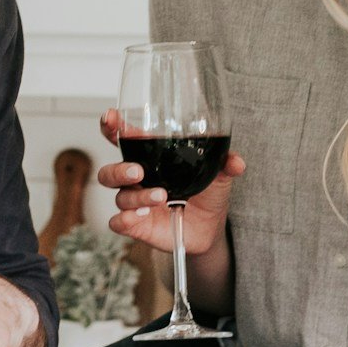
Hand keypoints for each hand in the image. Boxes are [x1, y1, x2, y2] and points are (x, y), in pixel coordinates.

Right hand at [97, 108, 245, 254]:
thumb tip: (237, 162)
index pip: (124, 140)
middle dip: (120, 169)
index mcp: (150, 159)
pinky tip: (139, 216)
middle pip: (110, 171)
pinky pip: (118, 222)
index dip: (112, 127)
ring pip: (119, 197)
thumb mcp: (219, 175)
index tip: (110, 118)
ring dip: (137, 196)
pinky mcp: (136, 226)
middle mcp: (136, 180)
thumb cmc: (206, 193)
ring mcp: (134, 203)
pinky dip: (125, 219)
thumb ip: (225, 163)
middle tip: (139, 171)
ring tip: (161, 196)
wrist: (210, 228)